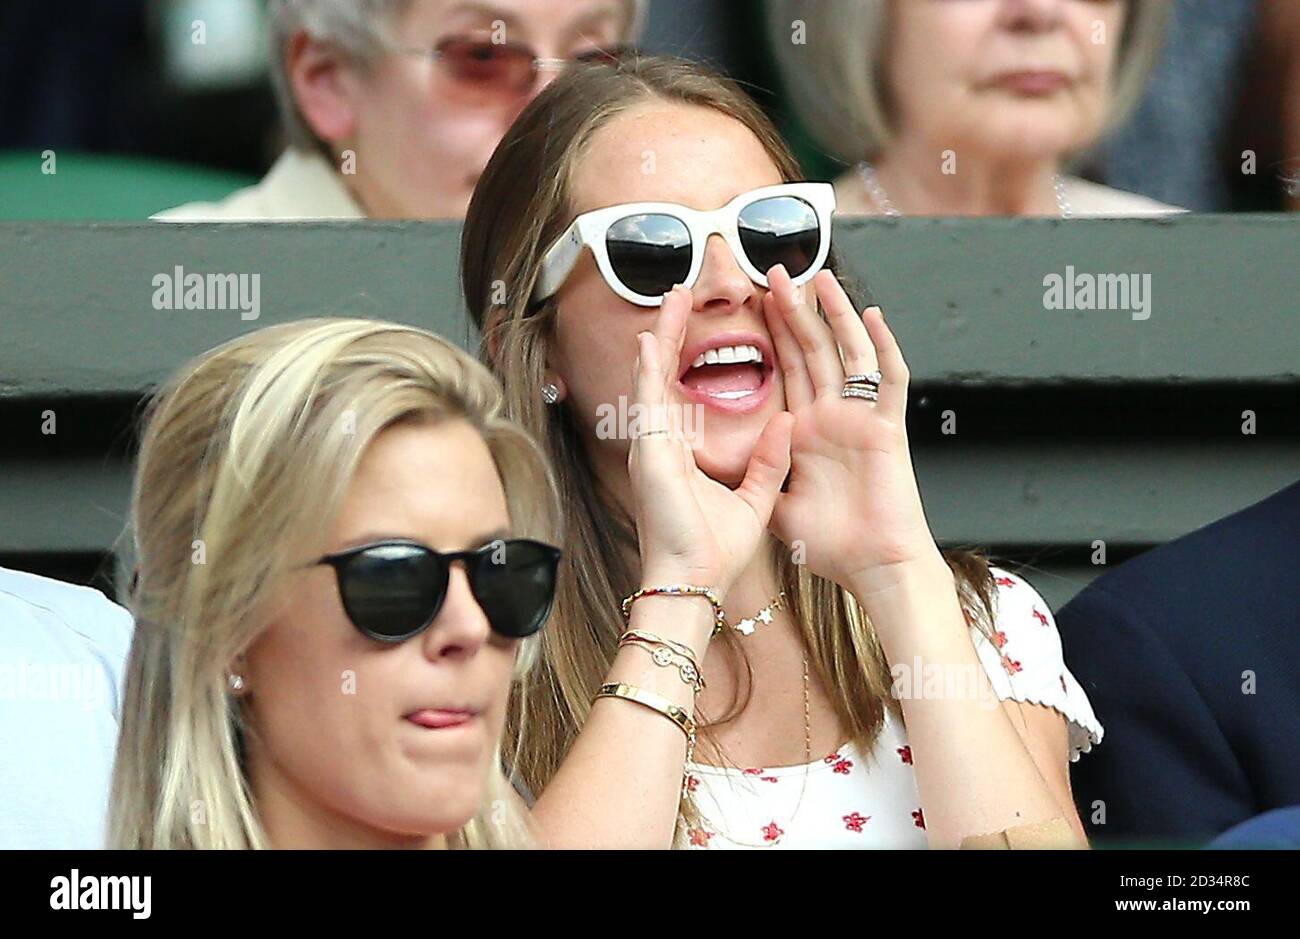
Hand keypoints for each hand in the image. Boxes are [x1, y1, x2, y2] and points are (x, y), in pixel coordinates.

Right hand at [628, 285, 793, 595]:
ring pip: (654, 377)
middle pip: (668, 375)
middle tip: (683, 294)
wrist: (696, 582)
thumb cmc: (715, 552)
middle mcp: (664, 444)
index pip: (688, 391)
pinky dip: (650, 367)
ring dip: (664, 336)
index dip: (695, 357)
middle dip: (676, 333)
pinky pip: (649, 400)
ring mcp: (653, 446)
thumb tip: (788, 423)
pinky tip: (654, 337)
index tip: (706, 326)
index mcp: (685, 453)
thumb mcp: (756, 497)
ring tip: (673, 298)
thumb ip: (768, 460)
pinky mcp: (649, 453)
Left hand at [762, 266, 939, 591]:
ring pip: (848, 353)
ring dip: (833, 315)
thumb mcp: (777, 506)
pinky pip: (889, 381)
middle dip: (793, 311)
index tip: (752, 305)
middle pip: (811, 351)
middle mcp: (833, 418)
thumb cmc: (834, 545)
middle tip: (774, 273)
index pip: (785, 370)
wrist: (873, 569)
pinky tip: (872, 316)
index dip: (771, 336)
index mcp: (806, 432)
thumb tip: (735, 459)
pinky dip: (884, 347)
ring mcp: (861, 420)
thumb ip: (762, 475)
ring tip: (816, 278)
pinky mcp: (887, 430)